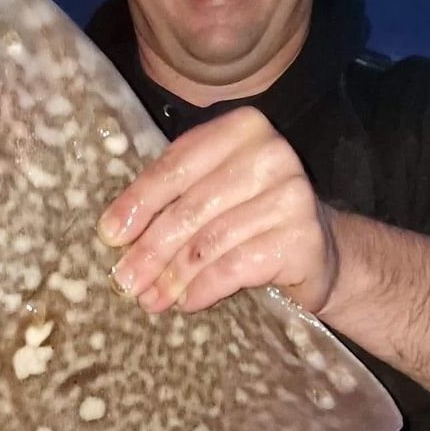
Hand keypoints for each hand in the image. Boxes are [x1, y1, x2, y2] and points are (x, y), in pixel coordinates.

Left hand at [97, 107, 340, 315]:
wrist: (320, 250)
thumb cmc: (252, 217)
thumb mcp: (213, 192)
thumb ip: (173, 196)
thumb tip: (115, 232)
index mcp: (242, 128)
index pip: (177, 165)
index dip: (138, 202)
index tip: (109, 235)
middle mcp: (272, 153)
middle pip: (191, 206)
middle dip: (150, 248)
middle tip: (124, 280)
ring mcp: (292, 195)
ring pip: (210, 240)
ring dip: (173, 275)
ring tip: (150, 299)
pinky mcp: (302, 238)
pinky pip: (236, 266)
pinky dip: (204, 288)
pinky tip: (187, 302)